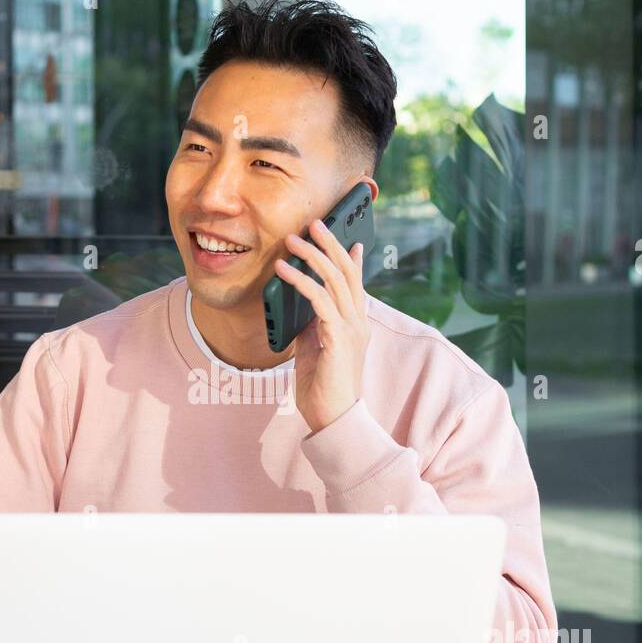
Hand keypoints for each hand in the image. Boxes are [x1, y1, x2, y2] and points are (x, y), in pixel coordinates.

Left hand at [273, 218, 370, 432]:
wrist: (332, 419)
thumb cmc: (322, 388)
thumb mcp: (315, 349)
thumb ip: (312, 325)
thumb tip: (302, 306)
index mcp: (355, 324)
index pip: (355, 283)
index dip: (350, 258)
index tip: (347, 237)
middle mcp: (358, 322)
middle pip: (346, 272)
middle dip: (330, 244)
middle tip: (313, 223)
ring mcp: (351, 329)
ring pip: (335, 280)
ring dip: (311, 256)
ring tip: (292, 240)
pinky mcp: (338, 338)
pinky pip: (319, 301)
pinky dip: (300, 282)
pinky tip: (283, 271)